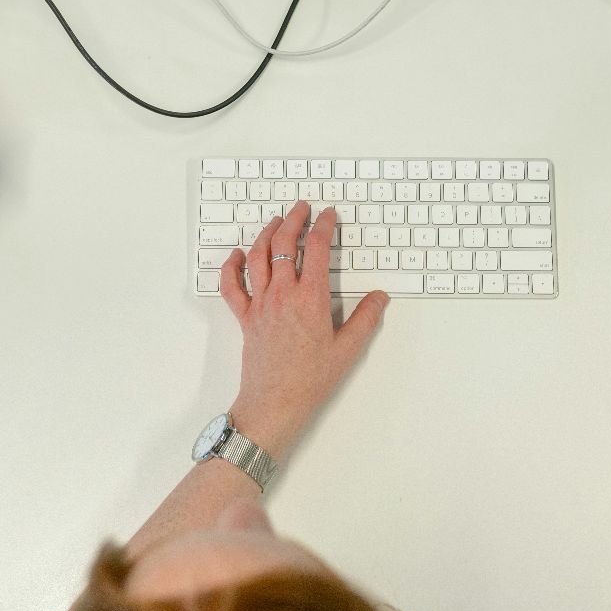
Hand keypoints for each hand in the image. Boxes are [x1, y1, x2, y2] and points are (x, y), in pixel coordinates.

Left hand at [217, 200, 387, 458]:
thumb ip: (366, 319)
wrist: (275, 402)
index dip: (324, 226)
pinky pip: (231, 286)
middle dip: (294, 220)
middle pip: (283, 244)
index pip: (316, 249)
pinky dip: (232, 266)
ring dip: (266, 233)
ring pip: (257, 257)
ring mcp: (260, 304)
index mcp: (310, 298)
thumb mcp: (348, 349)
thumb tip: (379, 297)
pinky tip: (237, 255)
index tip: (329, 216)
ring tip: (276, 221)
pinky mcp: (245, 318)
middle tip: (302, 208)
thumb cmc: (310, 379)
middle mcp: (283, 295)